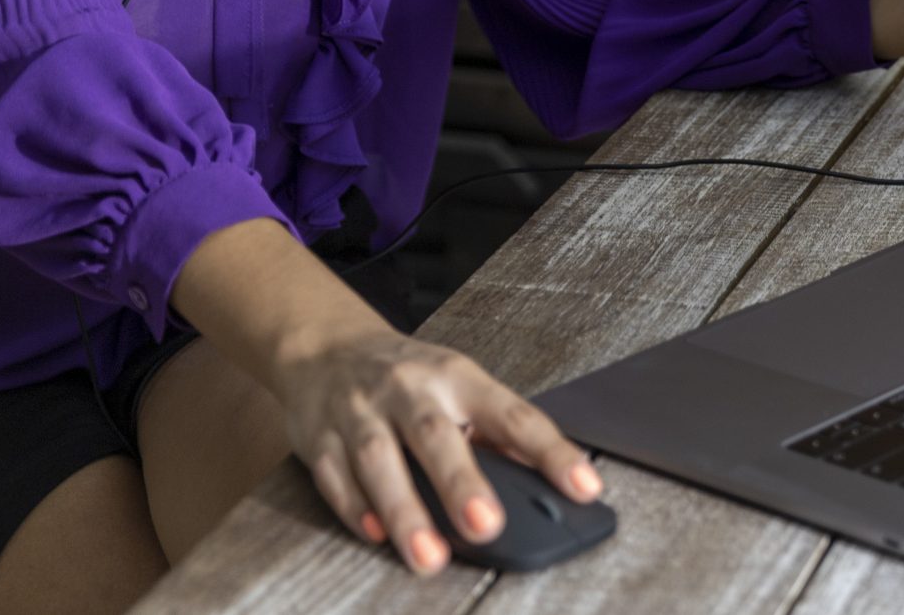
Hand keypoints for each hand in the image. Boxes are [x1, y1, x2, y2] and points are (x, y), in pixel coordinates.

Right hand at [273, 323, 601, 576]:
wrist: (326, 347)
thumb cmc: (408, 377)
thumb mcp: (459, 386)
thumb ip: (497, 432)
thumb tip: (548, 480)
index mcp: (457, 378)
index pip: (514, 414)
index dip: (551, 452)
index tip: (584, 487)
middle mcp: (409, 389)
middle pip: (435, 434)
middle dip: (461, 483)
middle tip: (487, 525)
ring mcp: (361, 412)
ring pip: (380, 459)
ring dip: (405, 511)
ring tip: (429, 556)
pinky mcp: (320, 438)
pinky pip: (336, 474)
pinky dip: (354, 506)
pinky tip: (374, 534)